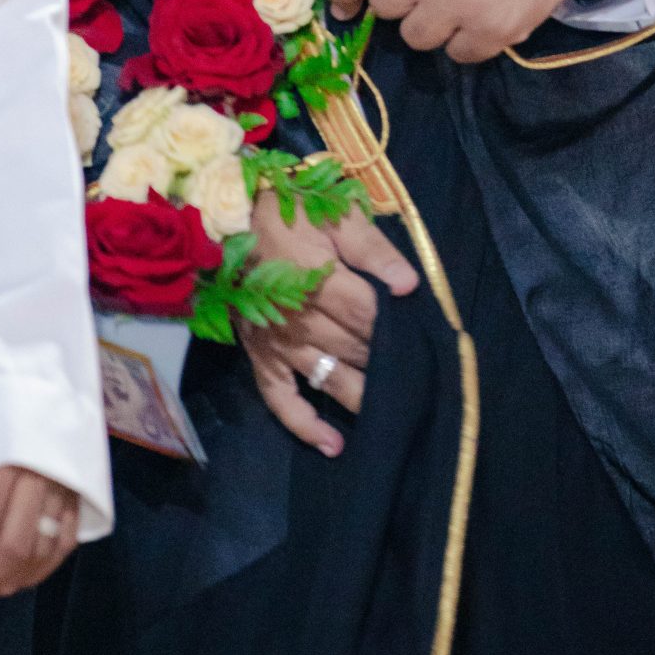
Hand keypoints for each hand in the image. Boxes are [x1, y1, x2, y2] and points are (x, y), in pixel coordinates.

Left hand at [0, 464, 81, 613]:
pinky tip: (5, 584)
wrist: (35, 376)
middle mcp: (43, 473)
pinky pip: (63, 545)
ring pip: (39, 552)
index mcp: (8, 454)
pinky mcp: (80, 492)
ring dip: (0, 584)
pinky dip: (35, 572)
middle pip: (13, 545)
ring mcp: (66, 485)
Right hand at [241, 192, 417, 457]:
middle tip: (421, 374)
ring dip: (362, 396)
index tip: (424, 334)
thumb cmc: (290, 210)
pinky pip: (282, 401)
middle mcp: (300, 322)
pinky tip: (334, 445)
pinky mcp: (261, 358)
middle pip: (355, 349)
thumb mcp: (335, 213)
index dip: (396, 324)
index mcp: (320, 281)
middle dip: (387, 360)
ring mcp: (279, 345)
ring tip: (396, 413)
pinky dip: (306, 426)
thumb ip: (373, 249)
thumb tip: (410, 285)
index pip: (369, 315)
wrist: (230, 215)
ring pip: (329, 379)